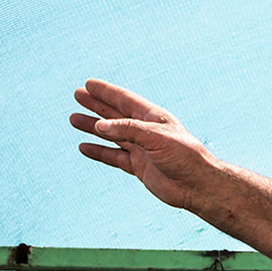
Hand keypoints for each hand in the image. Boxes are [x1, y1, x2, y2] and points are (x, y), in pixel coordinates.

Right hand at [70, 79, 219, 214]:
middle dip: (96, 105)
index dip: (106, 92)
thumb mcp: (156, 137)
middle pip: (115, 115)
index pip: (125, 100)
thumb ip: (127, 129)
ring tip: (73, 119)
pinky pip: (114, 157)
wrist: (198, 186)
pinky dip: (99, 152)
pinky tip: (84, 147)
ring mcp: (141, 149)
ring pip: (111, 135)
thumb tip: (99, 126)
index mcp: (152, 117)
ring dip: (93, 128)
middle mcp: (145, 131)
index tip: (88, 84)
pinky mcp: (139, 167)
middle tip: (77, 95)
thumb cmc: (184, 157)